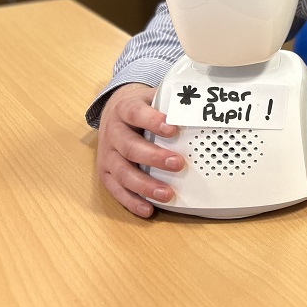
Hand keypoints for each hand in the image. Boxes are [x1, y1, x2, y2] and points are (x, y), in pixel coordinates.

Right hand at [96, 82, 183, 217]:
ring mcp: (107, 154)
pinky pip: (115, 189)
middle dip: (154, 157)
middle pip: (130, 146)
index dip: (153, 121)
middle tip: (178, 163)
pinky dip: (131, 201)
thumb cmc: (140, 107)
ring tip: (166, 194)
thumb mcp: (151, 97)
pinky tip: (148, 209)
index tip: (173, 129)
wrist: (112, 110)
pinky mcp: (105, 171)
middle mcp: (113, 132)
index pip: (136, 113)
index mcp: (125, 109)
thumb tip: (201, 106)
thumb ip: (170, 103)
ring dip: (145, 185)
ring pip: (122, 172)